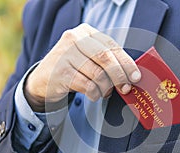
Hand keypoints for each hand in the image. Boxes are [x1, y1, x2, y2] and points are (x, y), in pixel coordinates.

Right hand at [24, 23, 140, 111]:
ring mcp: (65, 55)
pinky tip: (94, 94)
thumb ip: (107, 61)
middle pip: (106, 58)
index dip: (127, 62)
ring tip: (104, 92)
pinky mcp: (60, 72)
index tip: (136, 76)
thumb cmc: (73, 67)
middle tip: (126, 88)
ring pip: (98, 74)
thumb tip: (131, 75)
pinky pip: (87, 86)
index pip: (112, 46)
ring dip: (106, 88)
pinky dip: (95, 94)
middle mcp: (74, 39)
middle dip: (120, 76)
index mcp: (86, 32)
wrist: (44, 79)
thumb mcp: (88, 57)